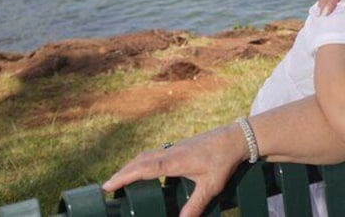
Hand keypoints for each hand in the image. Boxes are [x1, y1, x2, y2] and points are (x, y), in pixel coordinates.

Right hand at [102, 124, 245, 216]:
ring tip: (122, 179)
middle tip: (108, 187)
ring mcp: (175, 147)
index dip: (124, 176)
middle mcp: (171, 152)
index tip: (107, 185)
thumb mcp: (210, 187)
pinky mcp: (180, 147)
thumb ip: (195, 206)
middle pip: (140, 160)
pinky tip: (145, 170)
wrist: (236, 138)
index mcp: (174, 161)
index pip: (143, 168)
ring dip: (132, 166)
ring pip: (147, 155)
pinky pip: (155, 154)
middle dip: (122, 172)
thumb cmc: (224, 161)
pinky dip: (143, 161)